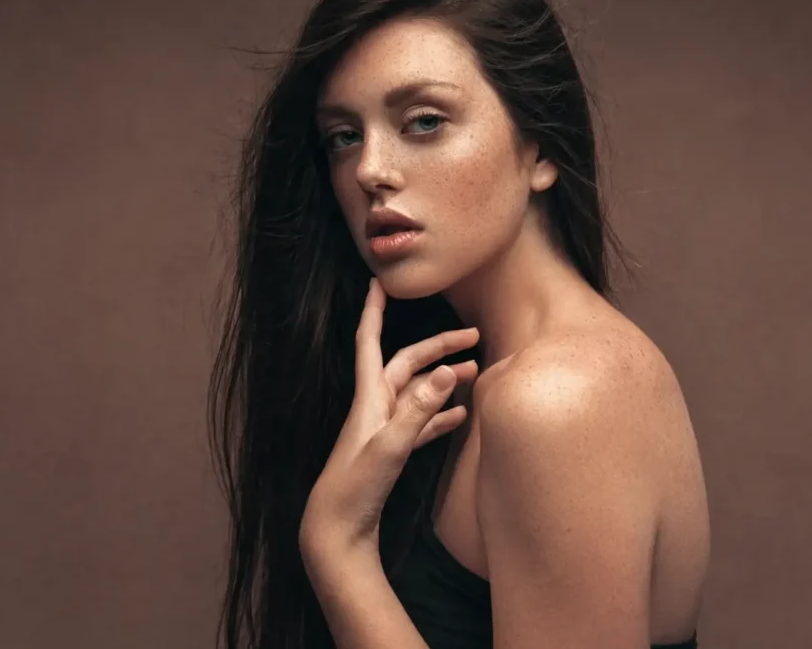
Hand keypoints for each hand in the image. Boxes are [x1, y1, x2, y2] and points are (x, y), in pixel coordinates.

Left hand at [299, 277, 479, 555]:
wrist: (336, 530)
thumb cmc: (355, 488)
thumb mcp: (390, 446)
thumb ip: (419, 410)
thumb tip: (446, 372)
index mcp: (369, 398)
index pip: (370, 342)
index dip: (374, 311)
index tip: (380, 282)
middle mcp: (375, 407)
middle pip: (408, 364)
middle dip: (438, 346)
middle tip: (472, 335)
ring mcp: (384, 428)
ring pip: (418, 392)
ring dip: (443, 379)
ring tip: (474, 372)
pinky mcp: (392, 450)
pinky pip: (421, 423)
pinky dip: (440, 415)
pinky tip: (461, 416)